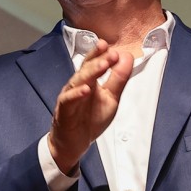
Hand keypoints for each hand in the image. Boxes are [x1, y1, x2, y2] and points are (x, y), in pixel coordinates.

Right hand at [48, 39, 132, 172]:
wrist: (73, 142)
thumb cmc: (89, 119)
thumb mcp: (111, 98)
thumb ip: (118, 79)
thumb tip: (126, 58)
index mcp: (89, 81)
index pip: (94, 63)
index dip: (102, 53)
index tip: (114, 48)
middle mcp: (77, 85)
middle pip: (85, 68)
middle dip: (98, 58)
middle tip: (111, 53)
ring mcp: (69, 97)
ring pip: (77, 81)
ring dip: (90, 72)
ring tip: (102, 65)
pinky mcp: (64, 110)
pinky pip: (68, 100)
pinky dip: (76, 94)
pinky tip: (85, 90)